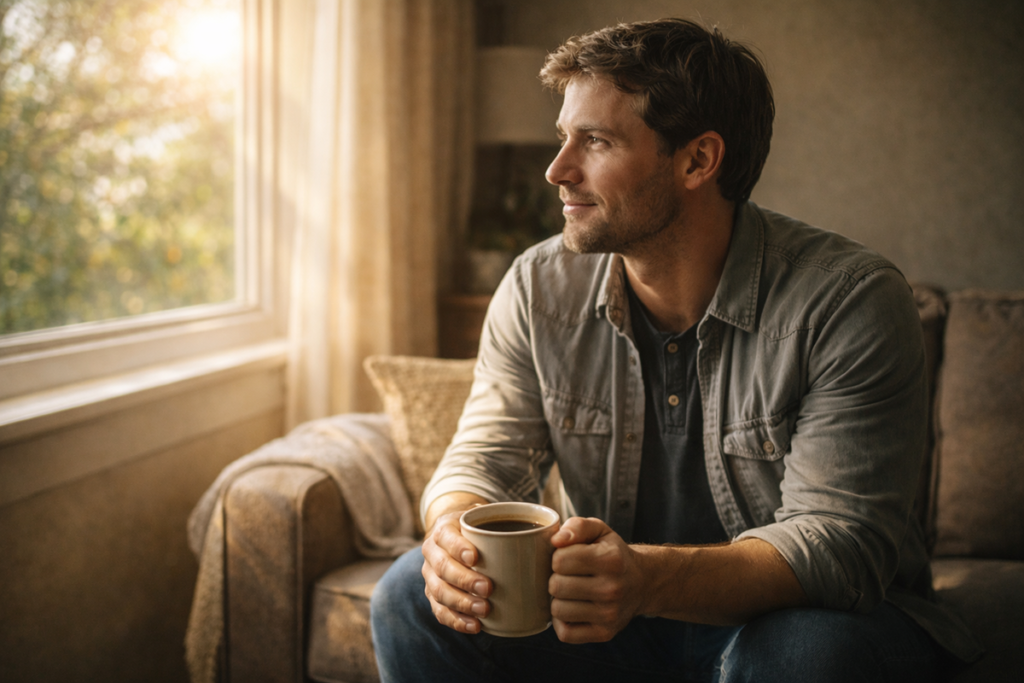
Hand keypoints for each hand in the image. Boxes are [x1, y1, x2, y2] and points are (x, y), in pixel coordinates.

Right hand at [420, 506, 491, 633]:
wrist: (451, 538)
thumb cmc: (475, 530)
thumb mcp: (483, 518)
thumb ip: (503, 523)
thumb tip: (546, 533)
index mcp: (444, 529)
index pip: (446, 537)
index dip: (458, 548)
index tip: (475, 558)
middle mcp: (432, 552)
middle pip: (443, 568)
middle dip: (465, 580)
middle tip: (488, 588)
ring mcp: (430, 576)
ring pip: (439, 592)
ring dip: (462, 603)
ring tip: (484, 610)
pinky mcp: (433, 595)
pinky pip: (440, 611)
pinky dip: (457, 621)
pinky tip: (475, 626)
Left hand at [548, 517, 645, 642]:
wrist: (642, 582)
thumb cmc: (614, 555)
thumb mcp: (600, 531)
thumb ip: (577, 526)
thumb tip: (556, 540)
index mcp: (610, 560)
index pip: (559, 560)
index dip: (558, 557)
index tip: (569, 558)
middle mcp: (612, 589)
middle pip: (556, 586)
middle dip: (556, 578)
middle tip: (569, 576)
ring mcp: (609, 615)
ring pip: (557, 610)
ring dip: (559, 599)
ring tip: (571, 592)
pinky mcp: (605, 633)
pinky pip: (565, 633)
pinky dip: (562, 621)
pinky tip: (573, 609)